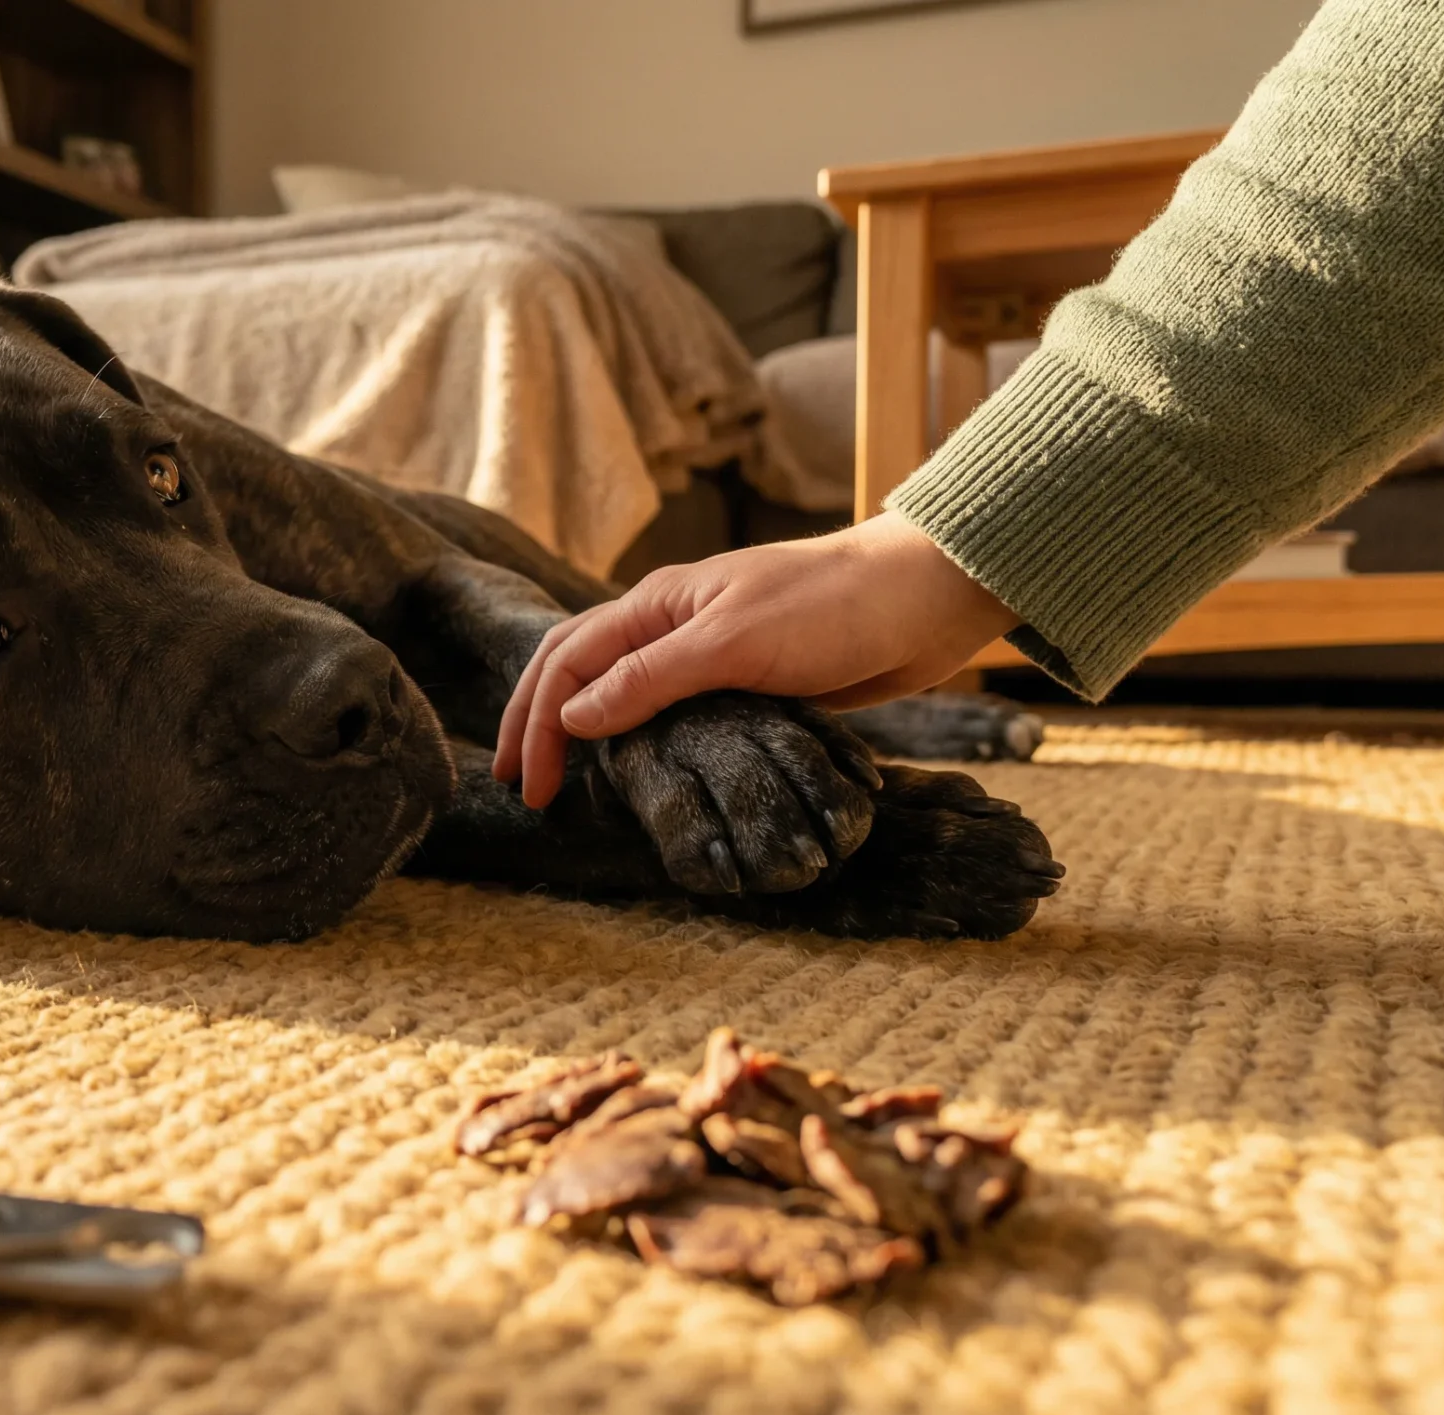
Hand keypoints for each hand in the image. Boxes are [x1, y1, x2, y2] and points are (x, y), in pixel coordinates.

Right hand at [492, 511, 1018, 807]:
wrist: (922, 598)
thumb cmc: (832, 607)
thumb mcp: (731, 642)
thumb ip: (650, 679)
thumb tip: (571, 715)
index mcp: (656, 604)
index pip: (567, 661)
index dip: (536, 723)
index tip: (529, 786)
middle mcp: (670, 624)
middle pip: (578, 671)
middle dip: (539, 725)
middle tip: (521, 786)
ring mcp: (707, 653)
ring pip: (621, 692)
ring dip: (584, 732)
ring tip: (563, 781)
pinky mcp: (746, 682)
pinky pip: (673, 714)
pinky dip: (641, 742)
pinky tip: (640, 772)